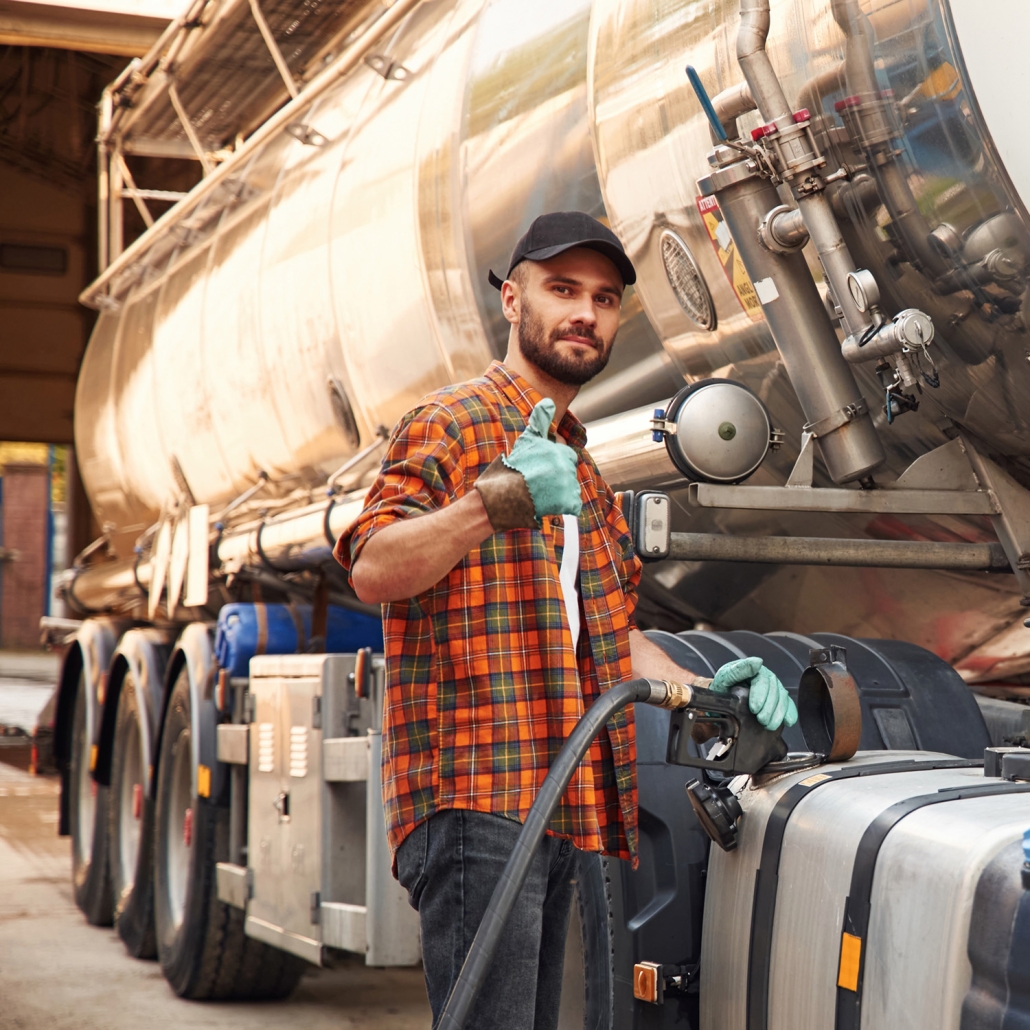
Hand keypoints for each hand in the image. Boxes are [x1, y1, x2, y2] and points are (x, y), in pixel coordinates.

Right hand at [474, 399, 581, 530]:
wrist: (503, 495)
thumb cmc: (512, 467)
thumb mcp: (526, 440)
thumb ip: (540, 420)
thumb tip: (550, 401)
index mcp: (559, 450)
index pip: (565, 454)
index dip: (552, 461)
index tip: (538, 468)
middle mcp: (566, 465)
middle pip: (568, 471)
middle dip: (556, 476)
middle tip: (537, 482)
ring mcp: (568, 484)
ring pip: (571, 487)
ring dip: (559, 491)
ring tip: (539, 493)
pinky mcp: (568, 502)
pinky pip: (573, 505)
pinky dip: (564, 506)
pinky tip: (548, 504)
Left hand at [710, 657, 797, 731]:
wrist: (723, 698)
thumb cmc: (724, 687)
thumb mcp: (725, 677)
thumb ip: (739, 670)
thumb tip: (757, 662)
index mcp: (753, 670)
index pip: (762, 680)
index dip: (760, 694)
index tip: (754, 708)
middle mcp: (766, 677)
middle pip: (774, 690)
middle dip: (769, 707)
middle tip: (761, 719)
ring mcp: (773, 687)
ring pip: (782, 697)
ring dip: (778, 713)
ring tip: (769, 725)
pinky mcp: (778, 699)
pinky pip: (788, 704)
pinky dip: (790, 713)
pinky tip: (788, 721)